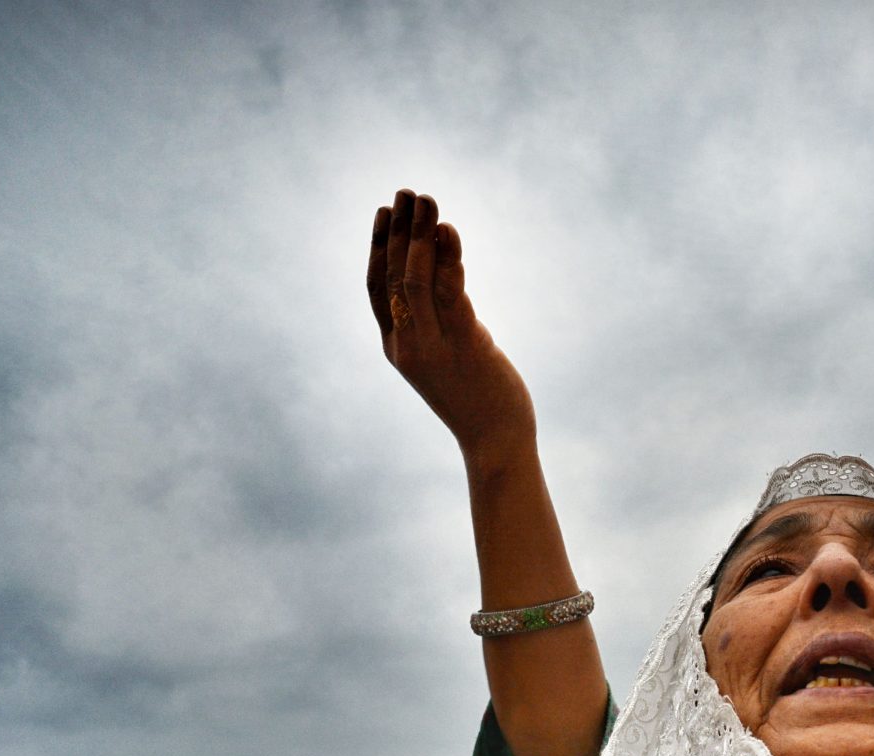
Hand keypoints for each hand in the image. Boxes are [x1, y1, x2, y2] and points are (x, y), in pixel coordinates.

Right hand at [367, 189, 536, 469]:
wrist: (496, 444)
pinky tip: (449, 230)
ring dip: (421, 234)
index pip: (377, 288)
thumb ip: (440, 323)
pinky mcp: (464, 346)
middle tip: (405, 192)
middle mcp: (408, 344)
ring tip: (426, 199)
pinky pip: (450, 292)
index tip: (384, 212)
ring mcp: (433, 346)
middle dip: (399, 229)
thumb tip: (447, 283)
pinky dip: (447, 257)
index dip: (378, 247)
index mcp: (398, 347)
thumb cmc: (478, 401)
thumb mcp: (449, 358)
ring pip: (416, 278)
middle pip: (394, 275)